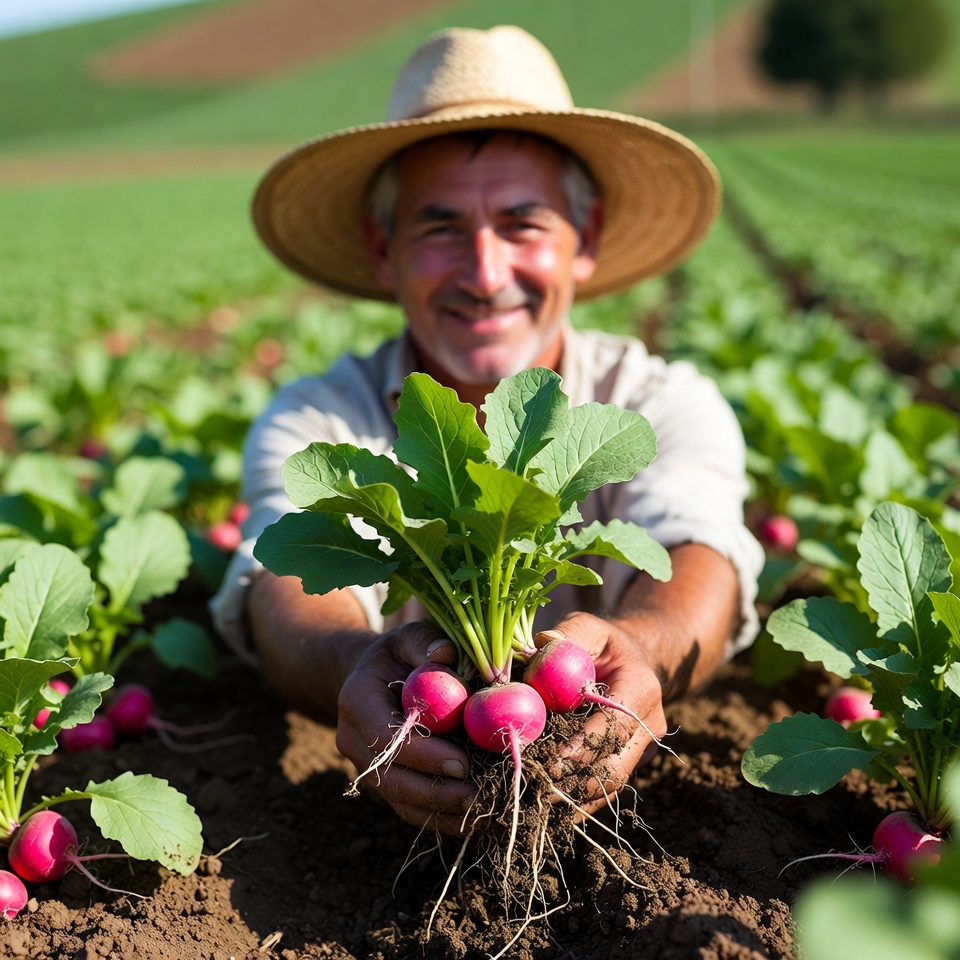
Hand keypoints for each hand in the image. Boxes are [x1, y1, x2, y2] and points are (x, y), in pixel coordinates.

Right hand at [335, 623, 476, 834]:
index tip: (463, 762)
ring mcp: (366, 766)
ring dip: (442, 812)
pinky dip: (441, 819)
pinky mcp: (384, 782)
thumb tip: (446, 655)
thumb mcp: (410, 638)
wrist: (374, 676)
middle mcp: (352, 739)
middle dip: (435, 793)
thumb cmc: (400, 654)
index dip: (423, 754)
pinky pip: (410, 808)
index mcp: (356, 700)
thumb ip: (426, 643)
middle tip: (479, 795)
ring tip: (484, 812)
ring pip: (400, 800)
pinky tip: (475, 821)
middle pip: (390, 778)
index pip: (385, 737)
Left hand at [534, 613, 667, 815]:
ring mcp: (641, 751)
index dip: (582, 747)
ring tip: (529, 802)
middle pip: (613, 768)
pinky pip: (601, 790)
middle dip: (571, 785)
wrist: (632, 662)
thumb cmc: (603, 643)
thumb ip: (566, 636)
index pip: (614, 727)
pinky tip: (540, 805)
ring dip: (569, 799)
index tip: (548, 760)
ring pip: (607, 787)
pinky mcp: (627, 766)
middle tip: (530, 789)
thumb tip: (536, 651)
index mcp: (642, 689)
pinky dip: (572, 801)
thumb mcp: (587, 627)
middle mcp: (650, 726)